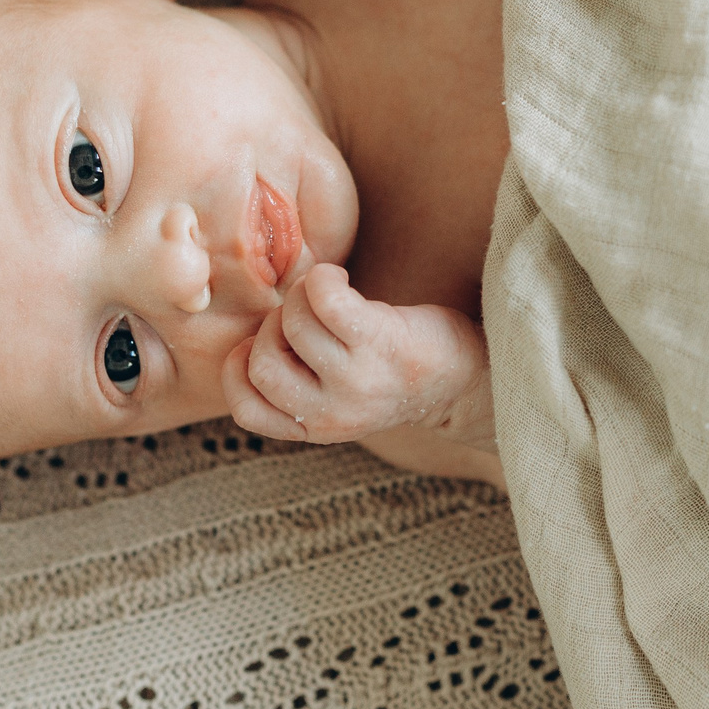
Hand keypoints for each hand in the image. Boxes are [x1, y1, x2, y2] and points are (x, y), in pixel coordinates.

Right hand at [222, 263, 487, 445]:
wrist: (468, 377)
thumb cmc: (393, 373)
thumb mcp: (339, 399)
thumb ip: (296, 386)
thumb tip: (243, 344)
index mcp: (315, 428)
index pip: (246, 410)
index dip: (240, 369)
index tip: (267, 345)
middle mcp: (333, 413)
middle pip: (262, 361)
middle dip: (273, 325)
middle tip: (307, 315)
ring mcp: (356, 380)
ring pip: (291, 324)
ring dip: (302, 295)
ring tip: (329, 294)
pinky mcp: (379, 343)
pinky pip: (324, 299)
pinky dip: (322, 279)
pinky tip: (339, 281)